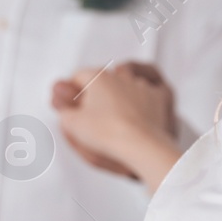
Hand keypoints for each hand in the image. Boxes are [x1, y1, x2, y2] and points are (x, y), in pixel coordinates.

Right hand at [52, 61, 181, 188]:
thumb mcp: (72, 124)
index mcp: (98, 77)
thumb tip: (64, 109)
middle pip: (102, 80)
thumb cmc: (106, 132)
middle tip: (89, 111)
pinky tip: (134, 116)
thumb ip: (64, 111)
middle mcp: (120, 77)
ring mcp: (140, 86)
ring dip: (117, 96)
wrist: (140, 145)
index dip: (72, 89)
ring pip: (124, 85)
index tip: (70, 101)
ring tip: (113, 117)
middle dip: (94, 92)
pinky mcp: (157, 98)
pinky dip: (139, 102)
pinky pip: (145, 95)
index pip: (79, 75)